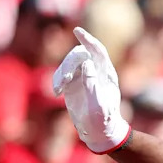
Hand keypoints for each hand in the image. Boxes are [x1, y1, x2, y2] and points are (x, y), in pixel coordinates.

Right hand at [52, 27, 130, 153]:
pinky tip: (57, 92)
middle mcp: (94, 72)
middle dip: (70, 63)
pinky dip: (57, 80)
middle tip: (65, 79)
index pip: (98, 51)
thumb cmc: (103, 119)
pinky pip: (61, 75)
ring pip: (68, 64)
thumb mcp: (99, 104)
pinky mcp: (72, 85)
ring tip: (60, 87)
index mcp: (106, 73)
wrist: (99, 130)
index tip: (77, 31)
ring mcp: (82, 77)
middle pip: (79, 55)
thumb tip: (86, 63)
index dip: (88, 40)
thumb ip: (92, 84)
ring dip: (61, 72)